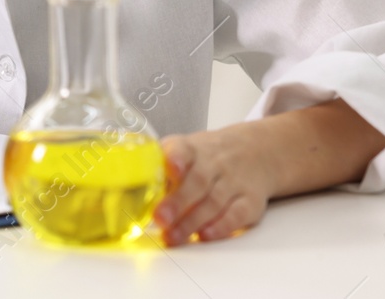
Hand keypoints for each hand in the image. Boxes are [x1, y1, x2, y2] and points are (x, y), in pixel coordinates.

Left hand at [155, 126, 274, 244]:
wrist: (253, 152)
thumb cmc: (205, 156)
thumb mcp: (182, 150)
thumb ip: (160, 170)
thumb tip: (131, 194)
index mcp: (192, 148)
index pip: (184, 149)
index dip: (177, 159)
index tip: (170, 168)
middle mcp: (214, 163)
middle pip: (198, 181)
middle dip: (178, 202)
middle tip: (160, 219)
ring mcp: (234, 182)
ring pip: (214, 202)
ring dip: (192, 222)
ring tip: (173, 237)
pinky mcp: (250, 201)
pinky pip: (237, 215)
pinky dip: (221, 227)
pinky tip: (204, 235)